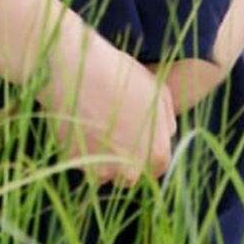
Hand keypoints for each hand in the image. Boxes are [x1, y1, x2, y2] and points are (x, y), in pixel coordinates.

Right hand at [38, 27, 176, 184]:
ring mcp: (102, 170)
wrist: (76, 68)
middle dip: (122, 159)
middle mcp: (132, 169)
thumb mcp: (156, 90)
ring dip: (99, 158)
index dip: (145, 153)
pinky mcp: (76, 164)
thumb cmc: (118, 74)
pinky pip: (80, 164)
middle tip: (111, 132)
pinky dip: (78, 151)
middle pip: (130, 175)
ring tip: (92, 126)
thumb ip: (166, 120)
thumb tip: (167, 135)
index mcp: (157, 153)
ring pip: (103, 172)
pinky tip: (78, 126)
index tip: (134, 140)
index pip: (157, 167)